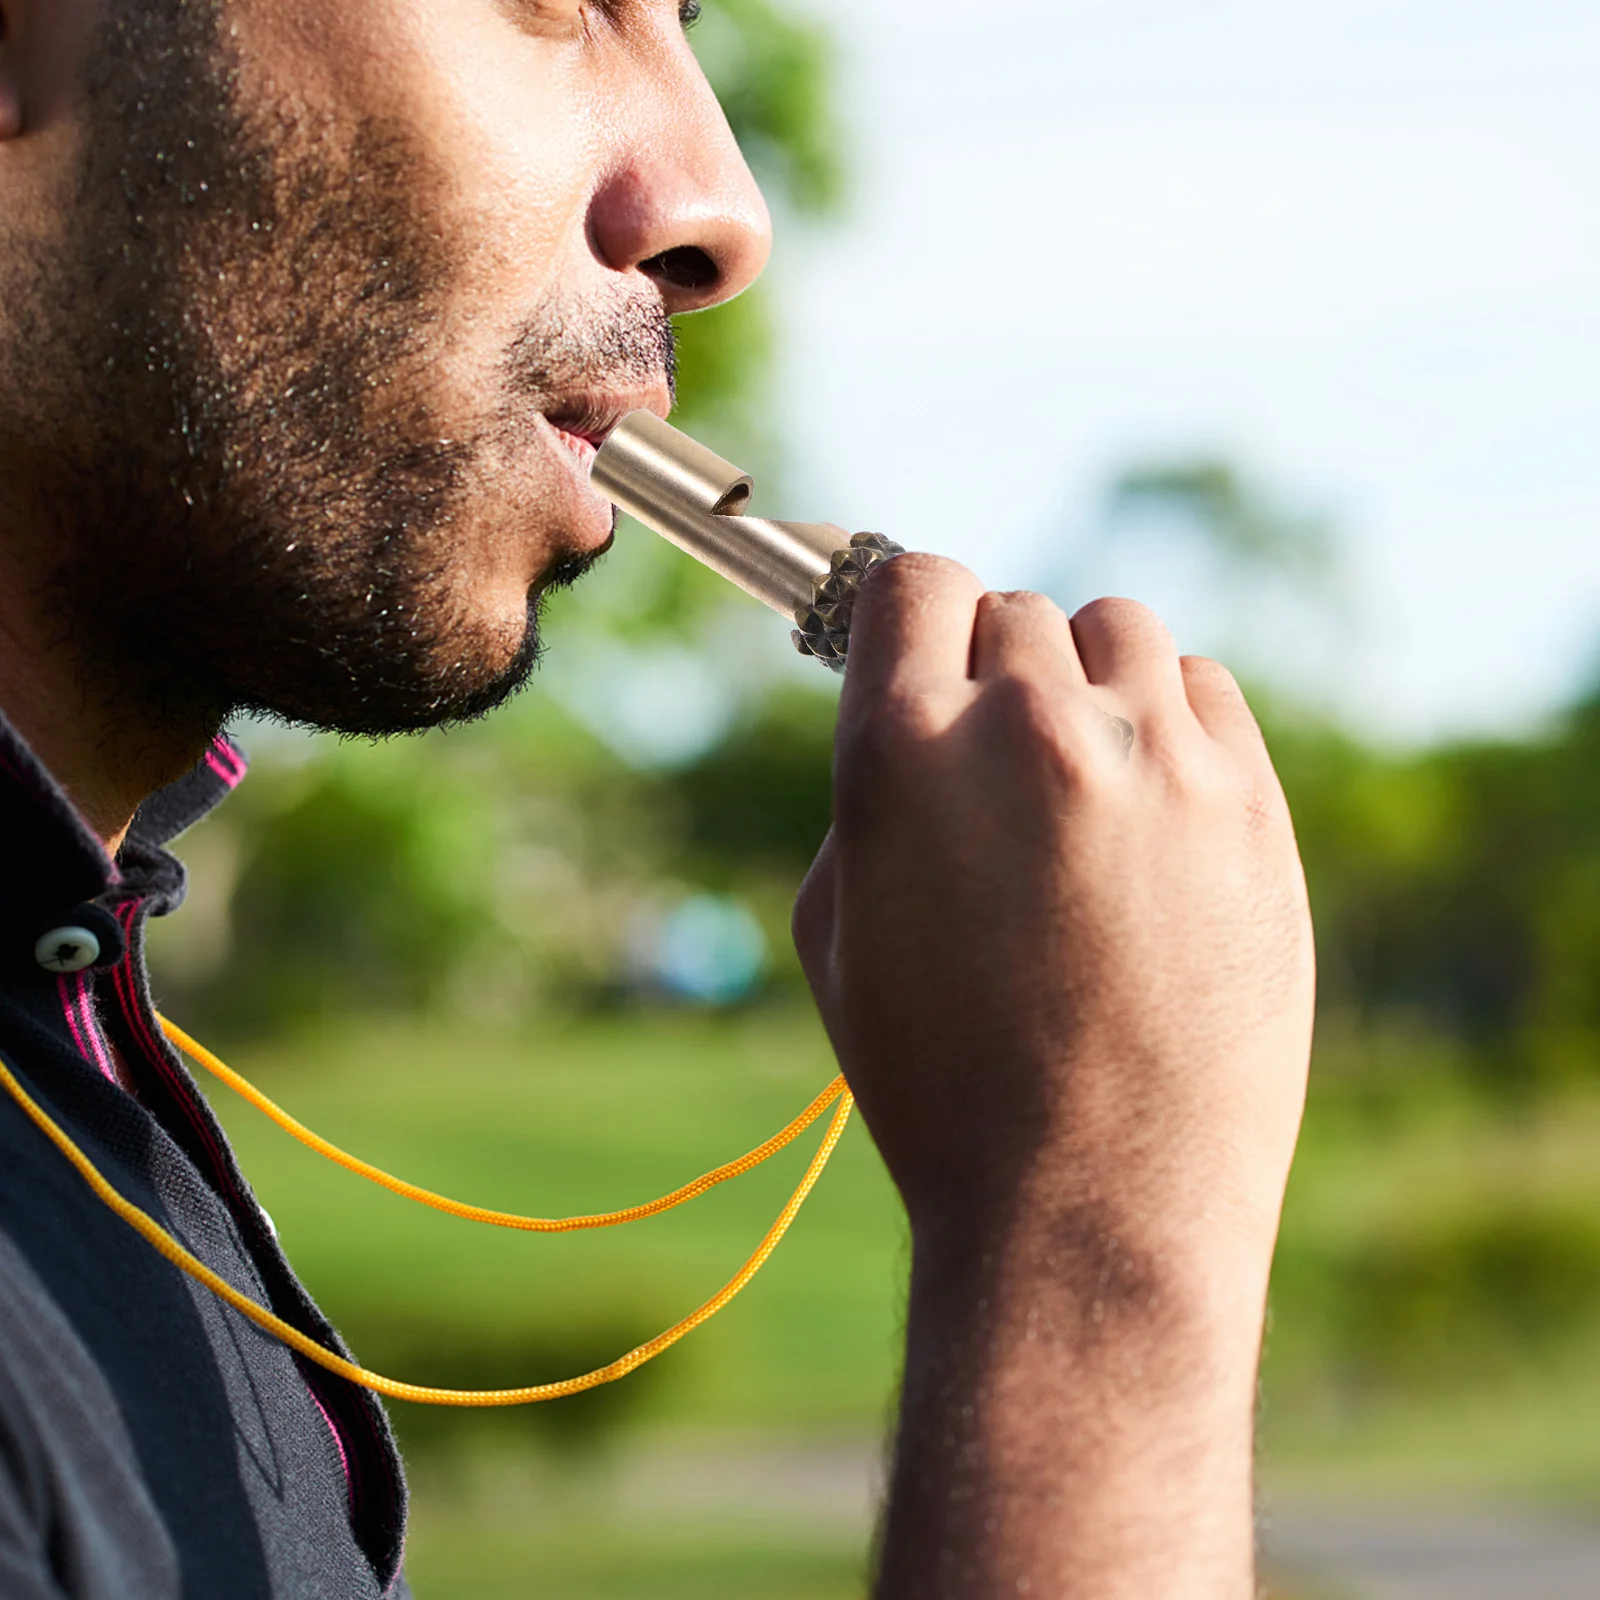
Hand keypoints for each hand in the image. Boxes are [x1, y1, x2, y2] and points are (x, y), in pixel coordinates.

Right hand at [792, 556, 1314, 1595]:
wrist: (1090, 1206)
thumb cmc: (940, 1083)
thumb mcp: (837, 933)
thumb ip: (867, 791)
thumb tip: (910, 709)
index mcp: (902, 754)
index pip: (911, 580)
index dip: (906, 607)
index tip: (915, 641)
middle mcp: (1028, 730)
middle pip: (1011, 609)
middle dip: (990, 670)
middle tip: (997, 761)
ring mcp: (1154, 759)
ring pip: (1115, 631)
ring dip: (1085, 681)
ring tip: (1082, 779)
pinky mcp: (1250, 802)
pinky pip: (1202, 688)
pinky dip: (1169, 720)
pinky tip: (1153, 806)